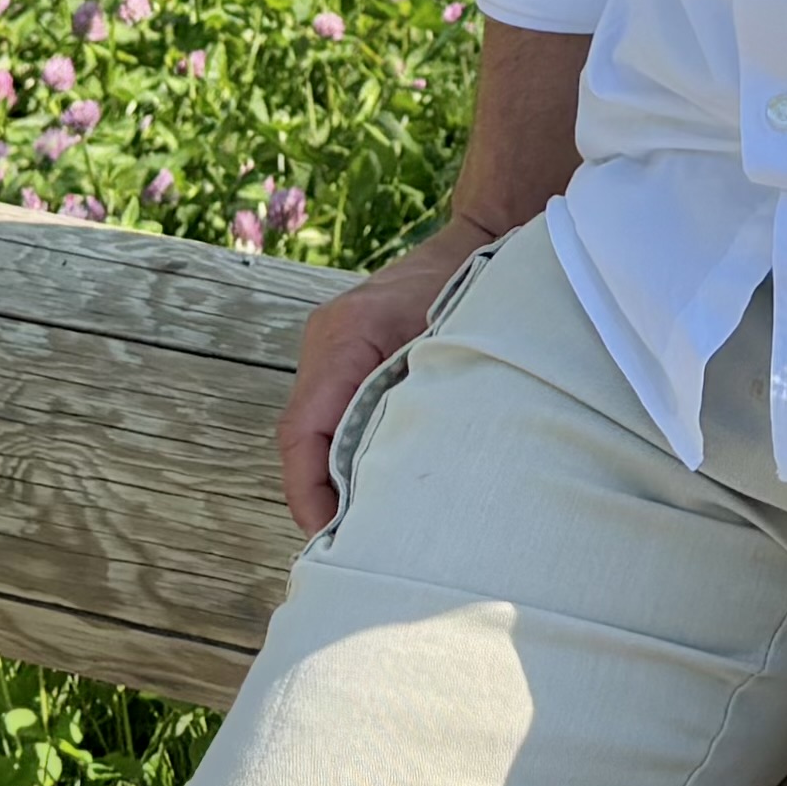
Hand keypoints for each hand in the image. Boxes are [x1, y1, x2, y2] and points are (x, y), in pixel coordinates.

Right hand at [273, 214, 500, 533]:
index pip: (302, 431)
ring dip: (329, 475)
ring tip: (357, 524)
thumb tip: (397, 484)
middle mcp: (327, 342)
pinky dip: (344, 451)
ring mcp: (331, 346)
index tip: (328, 535)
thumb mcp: (452, 351)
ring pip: (314, 428)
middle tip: (344, 545)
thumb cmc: (475, 290)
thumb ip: (420, 409)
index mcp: (344, 339)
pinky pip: (332, 412)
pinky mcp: (347, 355)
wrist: (484, 241)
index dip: (308, 492)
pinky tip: (370, 481)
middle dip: (316, 494)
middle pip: (302, 436)